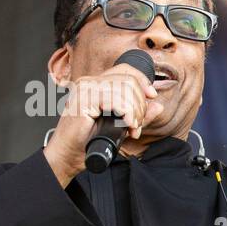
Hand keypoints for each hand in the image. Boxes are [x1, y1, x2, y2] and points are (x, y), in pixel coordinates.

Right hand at [43, 63, 163, 186]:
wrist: (68, 155)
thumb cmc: (88, 141)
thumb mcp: (120, 125)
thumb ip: (138, 114)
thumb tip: (158, 105)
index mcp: (96, 84)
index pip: (126, 70)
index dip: (143, 81)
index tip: (152, 96)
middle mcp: (89, 82)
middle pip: (129, 80)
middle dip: (140, 104)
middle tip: (137, 124)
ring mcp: (85, 89)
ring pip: (124, 89)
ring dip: (135, 112)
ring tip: (132, 128)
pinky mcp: (84, 100)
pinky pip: (115, 100)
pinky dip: (127, 114)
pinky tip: (127, 126)